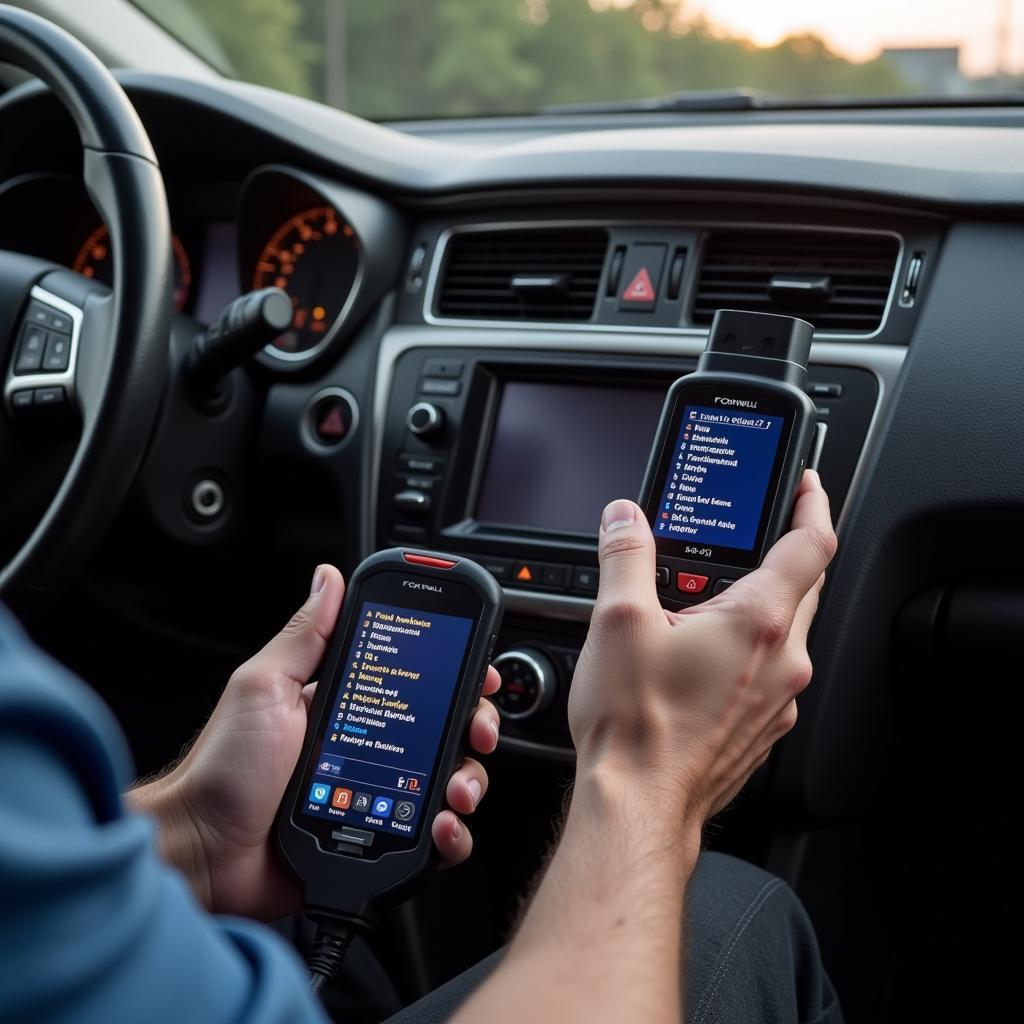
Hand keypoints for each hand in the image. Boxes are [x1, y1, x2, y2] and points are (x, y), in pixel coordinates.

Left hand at [128, 565, 501, 918]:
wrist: (202, 853)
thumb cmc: (224, 767)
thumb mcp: (264, 686)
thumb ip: (305, 636)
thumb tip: (328, 578)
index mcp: (347, 703)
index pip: (417, 680)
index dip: (455, 675)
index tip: (476, 672)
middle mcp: (370, 746)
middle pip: (446, 730)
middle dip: (475, 727)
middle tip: (475, 731)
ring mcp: (379, 795)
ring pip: (450, 782)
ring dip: (469, 781)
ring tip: (456, 789)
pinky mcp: (378, 839)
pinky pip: (432, 840)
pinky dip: (451, 835)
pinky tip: (440, 826)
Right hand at [569, 470, 835, 829]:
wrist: (640, 805)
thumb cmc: (637, 727)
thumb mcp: (618, 621)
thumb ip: (625, 556)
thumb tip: (624, 519)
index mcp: (758, 622)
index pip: (811, 543)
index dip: (810, 502)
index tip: (804, 484)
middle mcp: (783, 660)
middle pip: (801, 586)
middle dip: (776, 555)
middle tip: (740, 542)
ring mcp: (778, 699)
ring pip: (783, 632)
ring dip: (754, 607)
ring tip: (702, 603)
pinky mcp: (763, 727)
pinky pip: (768, 671)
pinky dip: (746, 650)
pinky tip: (699, 657)